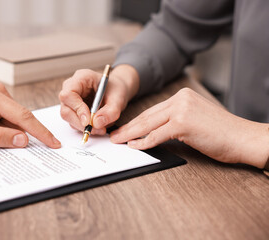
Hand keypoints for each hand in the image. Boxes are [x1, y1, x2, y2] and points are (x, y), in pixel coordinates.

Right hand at [59, 64, 139, 133]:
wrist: (116, 91)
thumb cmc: (116, 89)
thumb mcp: (118, 98)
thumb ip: (110, 111)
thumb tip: (96, 124)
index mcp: (81, 78)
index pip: (69, 94)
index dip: (77, 109)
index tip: (88, 121)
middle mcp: (71, 87)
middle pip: (66, 109)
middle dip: (80, 122)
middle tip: (96, 129)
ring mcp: (70, 99)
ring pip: (68, 117)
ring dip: (83, 127)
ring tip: (100, 128)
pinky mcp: (72, 109)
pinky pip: (73, 121)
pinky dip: (84, 127)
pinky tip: (97, 127)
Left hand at [110, 88, 268, 167]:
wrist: (242, 138)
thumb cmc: (221, 133)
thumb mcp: (195, 120)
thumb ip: (174, 121)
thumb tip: (153, 132)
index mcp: (182, 96)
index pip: (152, 111)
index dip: (135, 121)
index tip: (123, 129)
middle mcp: (180, 99)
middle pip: (147, 116)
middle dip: (128, 128)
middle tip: (115, 135)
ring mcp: (182, 109)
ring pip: (148, 124)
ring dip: (130, 134)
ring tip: (118, 141)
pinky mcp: (184, 123)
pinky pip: (157, 135)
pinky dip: (144, 142)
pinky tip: (134, 146)